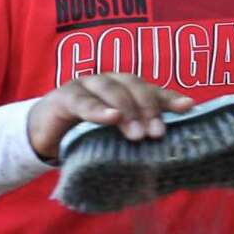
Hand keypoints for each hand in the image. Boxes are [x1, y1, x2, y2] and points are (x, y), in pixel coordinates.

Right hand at [28, 76, 193, 162]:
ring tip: (137, 134)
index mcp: (125, 88)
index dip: (169, 97)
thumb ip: (137, 135)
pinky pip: (83, 101)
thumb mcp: (116, 136)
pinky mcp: (64, 96)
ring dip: (126, 110)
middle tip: (156, 133)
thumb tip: (170, 153)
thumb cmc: (87, 134)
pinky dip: (98, 109)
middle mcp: (108, 81)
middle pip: (133, 85)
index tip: (188, 107)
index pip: (151, 89)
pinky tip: (110, 118)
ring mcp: (86, 85)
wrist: (45, 134)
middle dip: (148, 108)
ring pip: (111, 89)